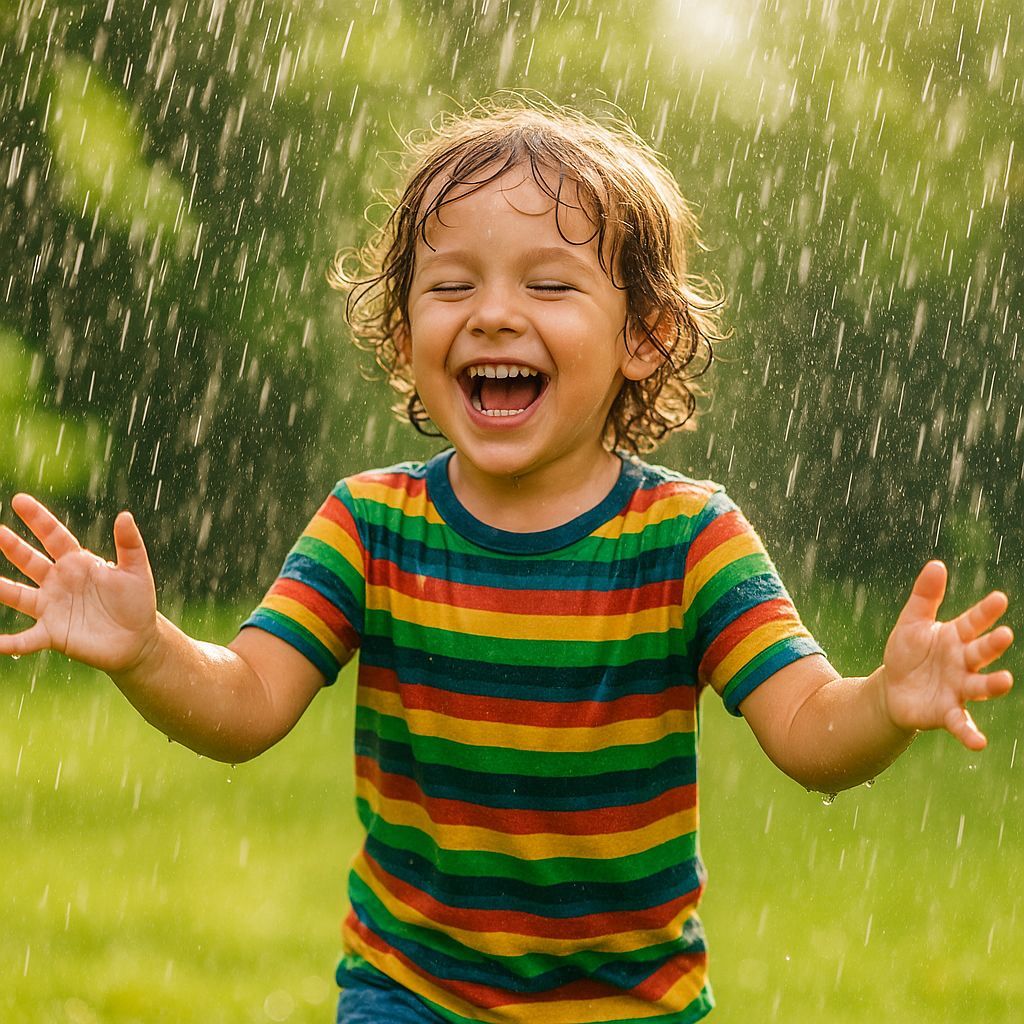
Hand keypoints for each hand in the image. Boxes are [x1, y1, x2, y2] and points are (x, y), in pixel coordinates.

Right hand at [0, 494, 157, 674]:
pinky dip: (9, 643)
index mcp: (77, 563)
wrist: (138, 639)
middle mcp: (58, 582)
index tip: (19, 500)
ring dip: (1, 588)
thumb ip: (129, 544)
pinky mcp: (52, 634)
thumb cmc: (136, 602)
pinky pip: (25, 639)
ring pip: (18, 595)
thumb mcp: (136, 570)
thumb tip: (124, 515)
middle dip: (12, 547)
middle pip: (29, 561)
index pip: (54, 536)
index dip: (38, 519)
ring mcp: (52, 607)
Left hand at [882, 560, 1013, 749]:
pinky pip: (962, 723)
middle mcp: (963, 663)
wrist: (893, 688)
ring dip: (993, 684)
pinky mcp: (948, 712)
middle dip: (992, 645)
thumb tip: (936, 564)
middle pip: (981, 653)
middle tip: (1003, 635)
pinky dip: (970, 733)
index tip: (998, 598)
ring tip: (1005, 681)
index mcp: (956, 638)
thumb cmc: (908, 652)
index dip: (985, 612)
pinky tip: (979, 743)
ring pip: (980, 686)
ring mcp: (958, 688)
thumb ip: (925, 597)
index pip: (973, 622)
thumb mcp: (911, 622)